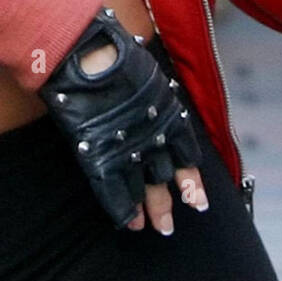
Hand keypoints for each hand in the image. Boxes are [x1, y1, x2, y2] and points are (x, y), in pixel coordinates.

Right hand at [38, 8, 208, 232]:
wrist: (86, 53)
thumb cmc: (114, 52)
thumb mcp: (146, 69)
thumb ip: (153, 89)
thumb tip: (154, 86)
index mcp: (168, 112)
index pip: (185, 151)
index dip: (190, 176)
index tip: (196, 196)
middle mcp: (154, 135)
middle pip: (167, 175)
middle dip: (172, 200)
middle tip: (174, 224)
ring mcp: (129, 148)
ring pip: (145, 189)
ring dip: (152, 210)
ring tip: (158, 228)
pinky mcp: (101, 155)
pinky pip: (114, 191)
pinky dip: (122, 209)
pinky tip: (128, 223)